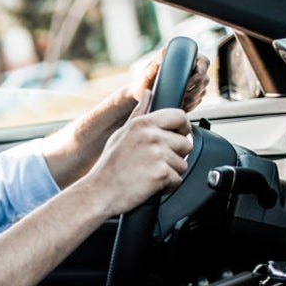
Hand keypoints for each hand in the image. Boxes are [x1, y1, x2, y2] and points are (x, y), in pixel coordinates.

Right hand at [83, 91, 192, 215]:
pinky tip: (150, 184)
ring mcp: (157, 154)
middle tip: (155, 162)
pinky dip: (167, 186)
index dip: (182, 128)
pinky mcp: (161, 173)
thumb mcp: (121, 133)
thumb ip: (139, 113)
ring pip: (183, 164)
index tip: (177, 137)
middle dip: (176, 155)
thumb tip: (147, 93)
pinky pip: (177, 180)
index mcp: (143, 123)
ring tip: (150, 174)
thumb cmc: (109, 165)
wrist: (99, 191)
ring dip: (171, 172)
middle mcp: (152, 136)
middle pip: (186, 143)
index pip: (180, 116)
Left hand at [126, 49, 209, 111]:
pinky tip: (182, 106)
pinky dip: (191, 105)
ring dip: (193, 99)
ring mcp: (194, 83)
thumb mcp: (149, 71)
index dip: (200, 73)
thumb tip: (164, 50)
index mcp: (187, 58)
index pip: (204, 62)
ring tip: (181, 101)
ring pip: (202, 91)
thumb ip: (156, 61)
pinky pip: (197, 101)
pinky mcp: (191, 95)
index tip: (188, 82)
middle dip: (195, 89)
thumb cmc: (145, 79)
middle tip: (183, 95)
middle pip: (205, 79)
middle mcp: (193, 70)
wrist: (141, 94)